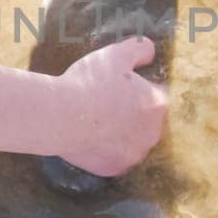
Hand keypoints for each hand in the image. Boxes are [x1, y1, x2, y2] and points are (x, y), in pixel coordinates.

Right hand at [57, 37, 168, 176]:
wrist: (59, 116)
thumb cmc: (90, 83)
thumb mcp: (116, 54)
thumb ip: (140, 48)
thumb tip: (150, 52)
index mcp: (157, 105)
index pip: (157, 94)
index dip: (137, 87)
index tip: (119, 85)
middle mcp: (152, 134)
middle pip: (146, 120)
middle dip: (132, 112)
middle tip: (106, 102)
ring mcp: (134, 155)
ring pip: (132, 141)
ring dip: (121, 133)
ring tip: (97, 121)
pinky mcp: (114, 169)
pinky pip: (114, 157)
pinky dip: (106, 149)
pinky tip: (90, 137)